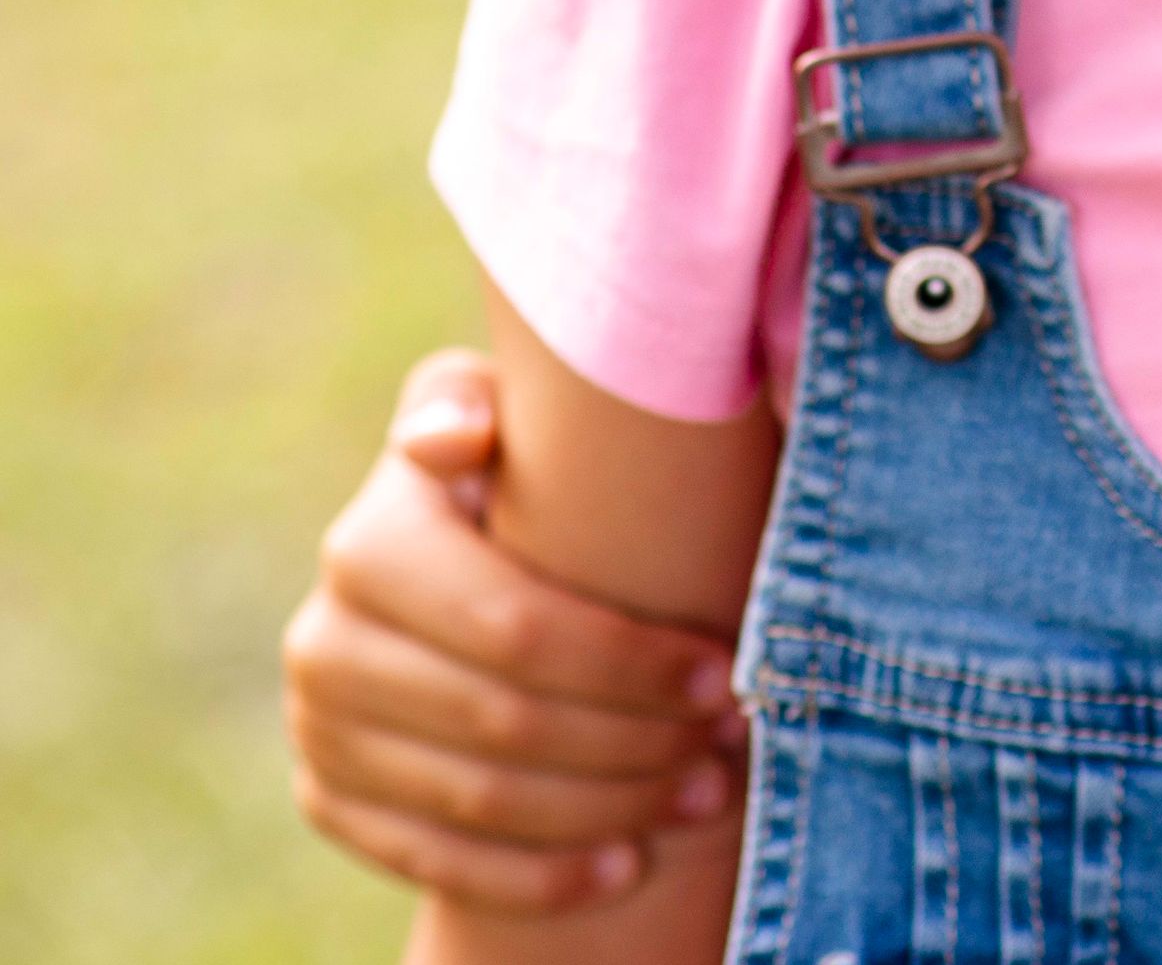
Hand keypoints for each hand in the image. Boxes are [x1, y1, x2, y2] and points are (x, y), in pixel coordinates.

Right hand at [283, 350, 743, 912]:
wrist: (459, 562)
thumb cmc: (519, 477)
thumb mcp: (504, 416)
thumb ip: (477, 398)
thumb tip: (456, 438)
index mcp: (368, 544)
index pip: (514, 626)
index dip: (627, 663)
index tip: (723, 673)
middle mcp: (323, 641)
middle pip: (504, 722)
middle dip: (634, 740)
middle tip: (730, 740)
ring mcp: (320, 728)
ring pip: (480, 799)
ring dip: (607, 808)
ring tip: (706, 794)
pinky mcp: (331, 799)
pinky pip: (436, 861)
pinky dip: (538, 874)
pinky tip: (623, 866)